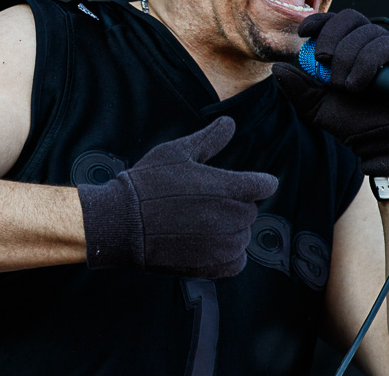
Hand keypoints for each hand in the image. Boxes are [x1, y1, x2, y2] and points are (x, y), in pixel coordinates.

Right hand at [77, 117, 277, 277]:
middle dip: (234, 205)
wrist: (123, 221)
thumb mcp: (178, 151)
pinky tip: (206, 244)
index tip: (245, 183)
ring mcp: (224, 244)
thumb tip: (230, 122)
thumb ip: (210, 138)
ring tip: (198, 223)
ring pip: (243, 236)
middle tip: (204, 202)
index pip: (265, 185)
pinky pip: (237, 261)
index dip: (256, 182)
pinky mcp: (213, 266)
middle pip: (251, 210)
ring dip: (229, 230)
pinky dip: (227, 255)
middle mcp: (233, 217)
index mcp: (230, 187)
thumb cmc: (149, 183)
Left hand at [272, 9, 388, 176]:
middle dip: (331, 38)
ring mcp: (387, 47)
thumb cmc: (351, 121)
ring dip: (348, 58)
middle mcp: (368, 42)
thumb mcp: (315, 106)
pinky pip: (385, 45)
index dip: (318, 21)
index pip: (333, 20)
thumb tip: (277, 68)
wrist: (379, 142)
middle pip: (349, 17)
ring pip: (365, 32)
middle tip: (323, 62)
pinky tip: (358, 84)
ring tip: (343, 86)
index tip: (303, 33)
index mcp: (347, 47)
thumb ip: (297, 87)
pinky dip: (366, 63)